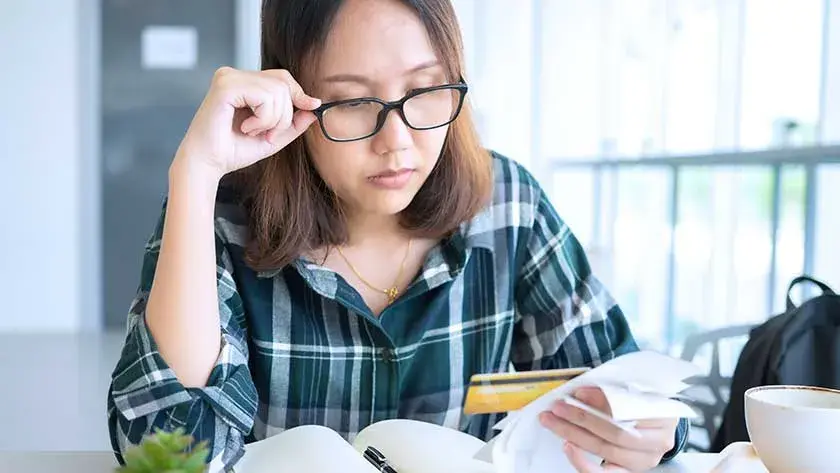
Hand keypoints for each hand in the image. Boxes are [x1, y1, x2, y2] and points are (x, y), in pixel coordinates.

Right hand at [173, 66, 321, 180]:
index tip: (313, 106)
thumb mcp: (272, 136)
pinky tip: (245, 127)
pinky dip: (262, 118)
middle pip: (282, 83)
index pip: (281, 78)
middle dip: (284, 115)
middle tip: (266, 134)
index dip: (298, 92)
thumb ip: (293, 122)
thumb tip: (314, 106)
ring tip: (252, 131)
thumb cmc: (233, 151)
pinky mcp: (225, 86)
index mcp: (243, 82)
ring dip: (272, 120)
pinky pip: (263, 96)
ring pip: (276, 91)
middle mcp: (234, 75)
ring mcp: (228, 77)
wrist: (208, 164)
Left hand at [539, 387, 678, 471]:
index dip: (602, 401)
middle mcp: (658, 441)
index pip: (630, 408)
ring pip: (606, 451)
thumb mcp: (635, 389)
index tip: (578, 392)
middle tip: (557, 407)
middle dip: (582, 418)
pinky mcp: (630, 471)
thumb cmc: (641, 402)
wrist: (654, 425)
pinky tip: (567, 447)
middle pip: (616, 432)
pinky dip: (583, 462)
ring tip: (554, 422)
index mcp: (663, 414)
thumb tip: (581, 392)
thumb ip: (615, 390)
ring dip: (575, 435)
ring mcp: (644, 460)